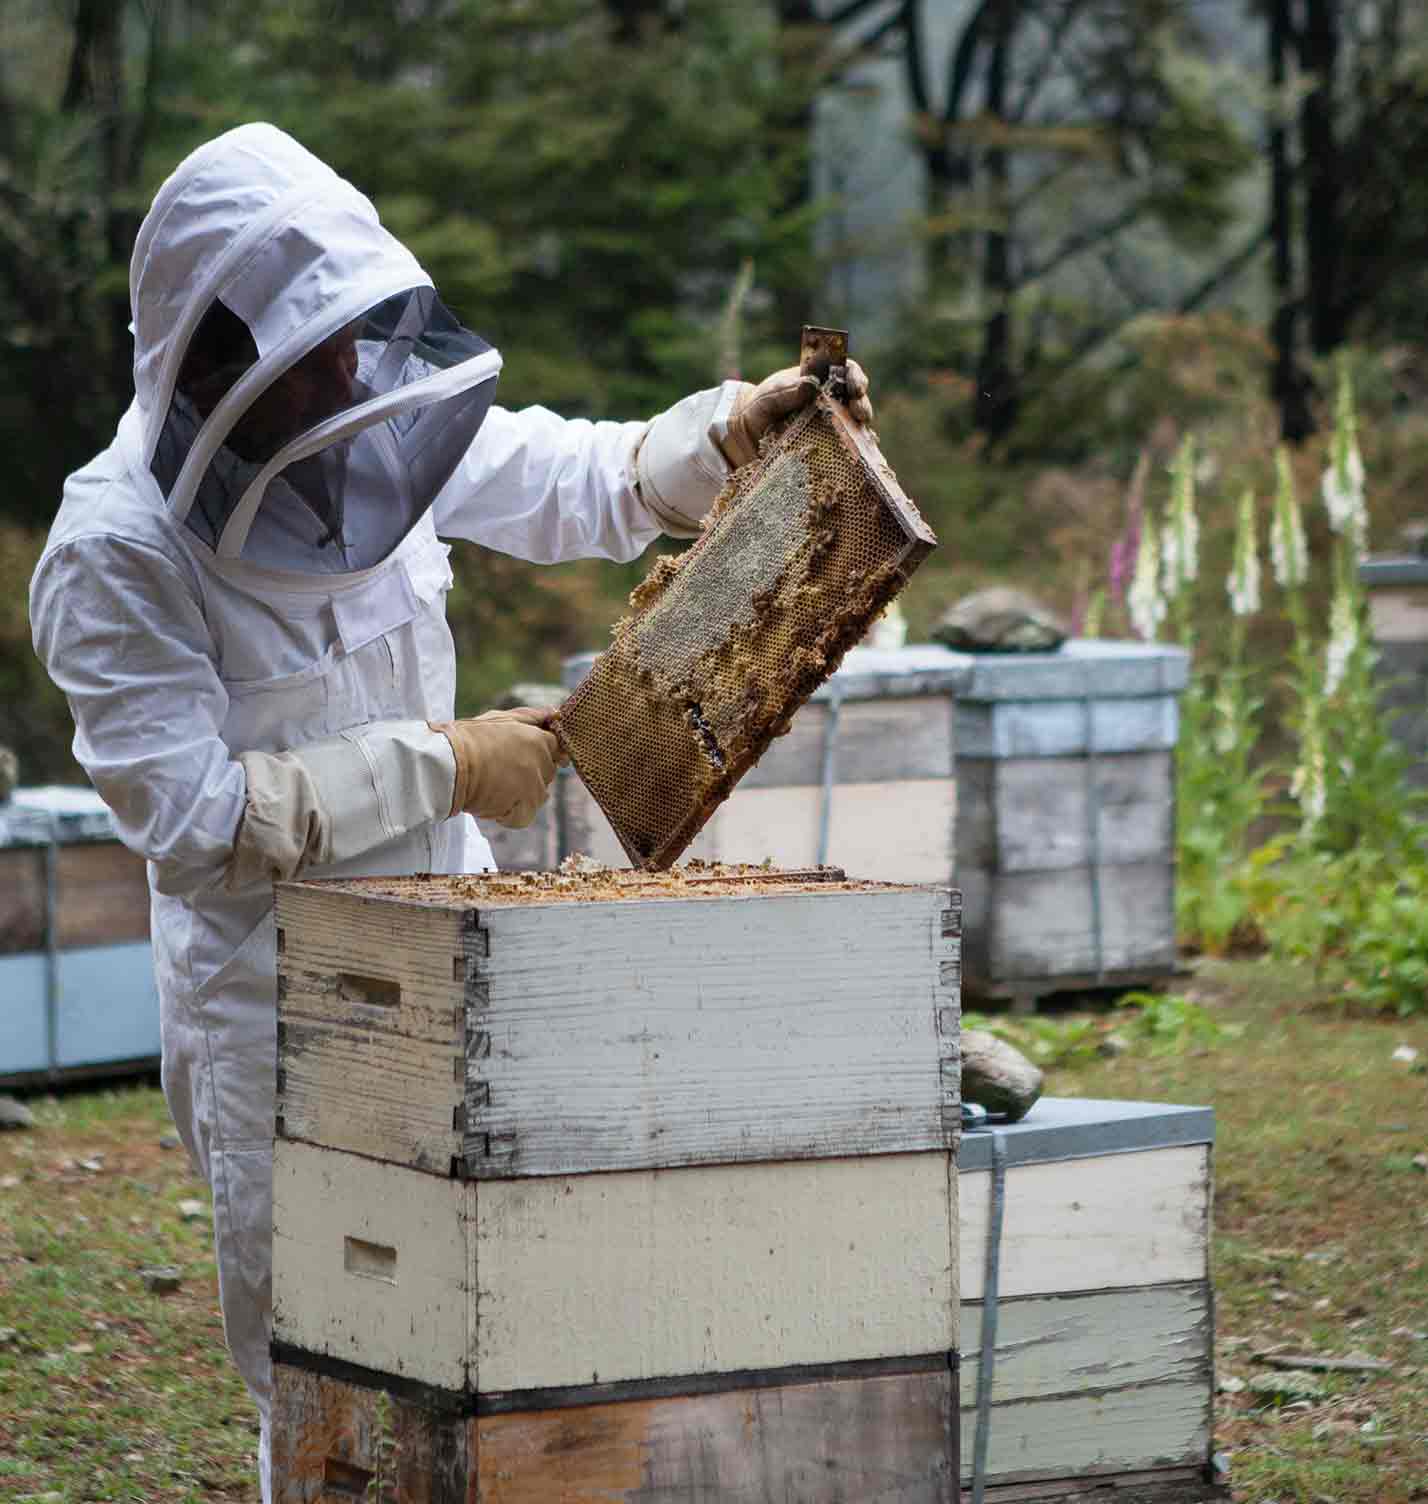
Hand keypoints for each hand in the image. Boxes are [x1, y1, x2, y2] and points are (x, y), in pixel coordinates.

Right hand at [430, 708, 563, 827]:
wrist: (448, 765)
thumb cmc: (470, 738)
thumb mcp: (501, 719)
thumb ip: (532, 716)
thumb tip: (556, 713)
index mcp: (539, 741)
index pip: (556, 749)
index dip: (541, 751)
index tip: (522, 754)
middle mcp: (541, 765)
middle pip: (547, 773)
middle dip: (530, 771)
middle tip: (502, 767)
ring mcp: (533, 790)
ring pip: (538, 795)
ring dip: (522, 793)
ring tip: (495, 784)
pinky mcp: (522, 811)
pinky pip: (525, 815)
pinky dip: (512, 813)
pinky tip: (494, 801)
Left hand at [718, 359, 873, 468]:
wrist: (746, 438)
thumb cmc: (757, 410)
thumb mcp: (767, 399)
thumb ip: (785, 391)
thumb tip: (811, 384)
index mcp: (817, 381)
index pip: (845, 371)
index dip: (855, 376)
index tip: (856, 387)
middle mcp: (828, 401)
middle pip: (856, 398)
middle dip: (862, 403)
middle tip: (859, 413)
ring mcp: (830, 424)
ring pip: (856, 423)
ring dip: (861, 426)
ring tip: (859, 430)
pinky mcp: (829, 447)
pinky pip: (848, 447)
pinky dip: (857, 448)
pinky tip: (860, 451)